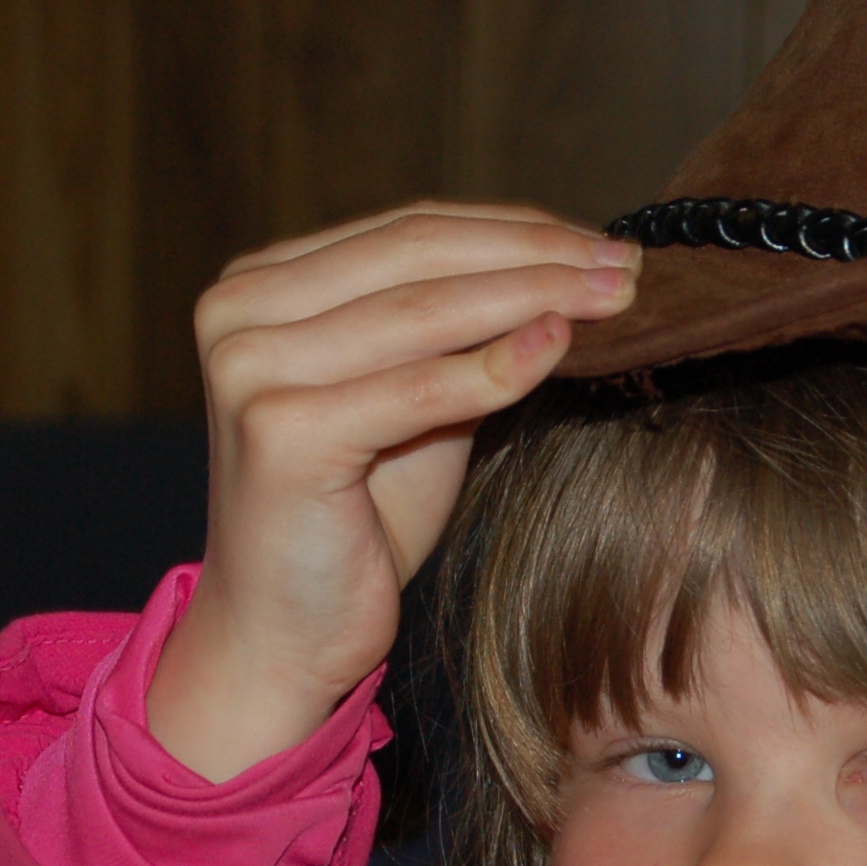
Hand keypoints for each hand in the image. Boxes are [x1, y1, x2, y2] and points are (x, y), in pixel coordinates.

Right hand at [148, 203, 639, 779]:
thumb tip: (574, 270)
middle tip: (629, 265)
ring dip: (534, 297)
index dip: (516, 230)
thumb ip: (462, 334)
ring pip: (424, 312)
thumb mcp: (415, 404)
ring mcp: (249, 368)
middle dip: (537, 255)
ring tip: (616, 298)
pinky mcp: (279, 432)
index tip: (605, 243)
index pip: (409, 231)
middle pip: (417, 256)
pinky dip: (496, 367)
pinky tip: (560, 346)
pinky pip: (418, 389)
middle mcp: (237, 311)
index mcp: (259, 286)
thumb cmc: (355, 523)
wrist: (286, 635)